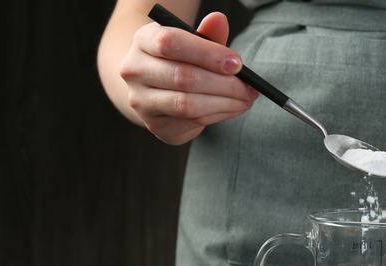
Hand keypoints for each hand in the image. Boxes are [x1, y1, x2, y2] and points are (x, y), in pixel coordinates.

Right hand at [119, 12, 258, 144]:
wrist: (154, 88)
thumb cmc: (180, 60)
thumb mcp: (192, 42)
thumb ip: (207, 34)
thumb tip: (219, 20)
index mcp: (143, 40)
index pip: (170, 43)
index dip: (207, 54)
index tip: (237, 64)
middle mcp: (135, 70)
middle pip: (184, 77)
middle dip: (225, 84)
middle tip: (250, 87)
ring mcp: (141, 101)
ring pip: (188, 104)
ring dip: (225, 103)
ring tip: (246, 99)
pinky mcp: (155, 124)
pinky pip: (193, 121)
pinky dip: (220, 115)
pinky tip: (233, 108)